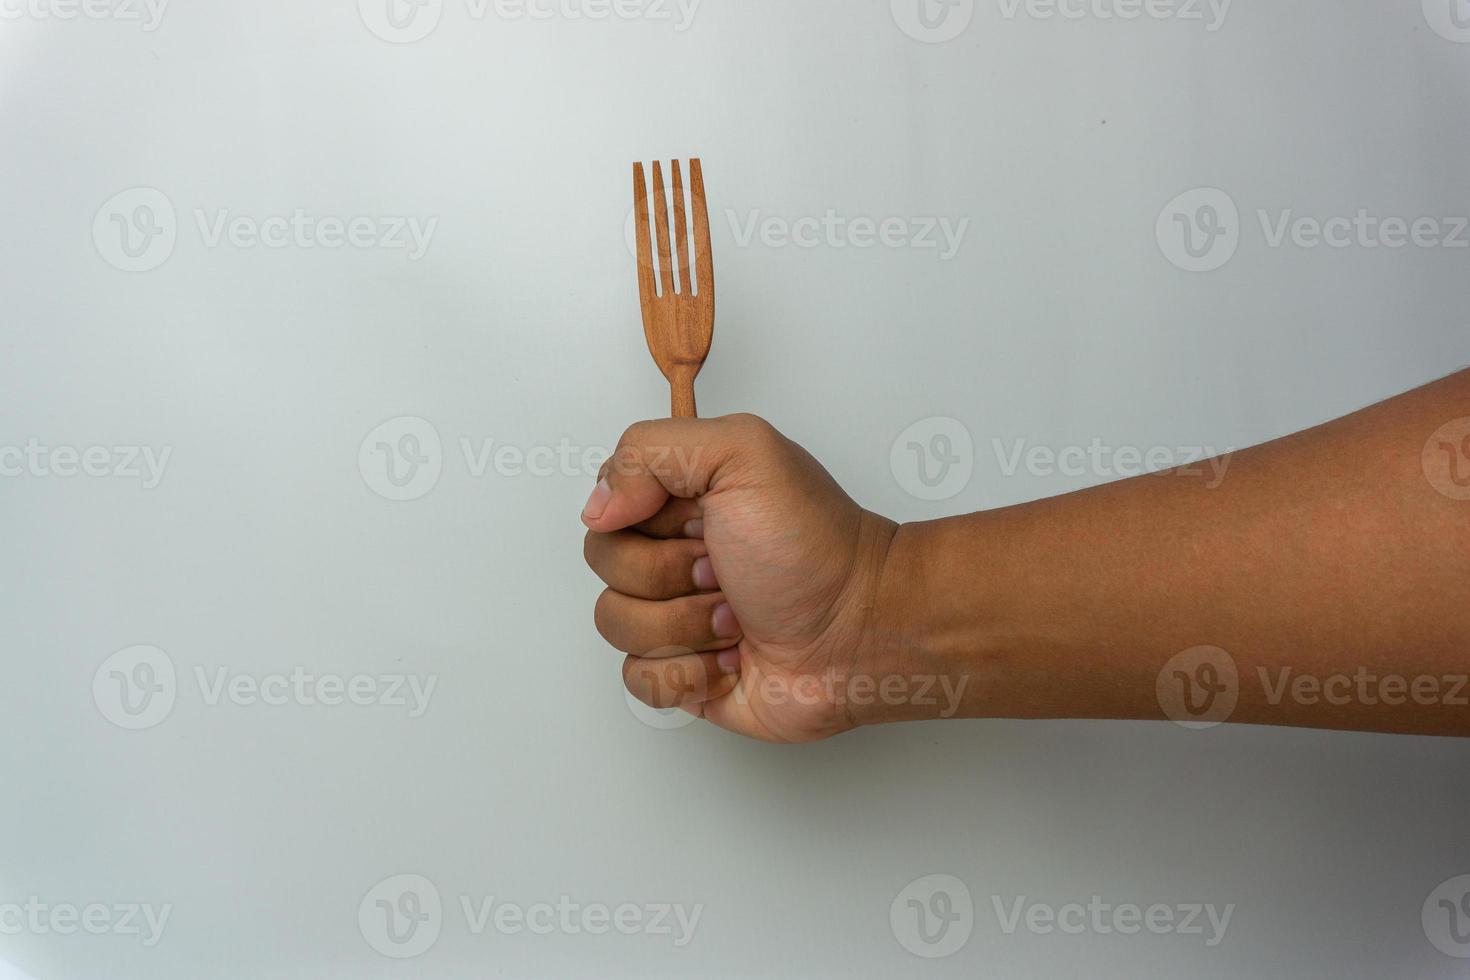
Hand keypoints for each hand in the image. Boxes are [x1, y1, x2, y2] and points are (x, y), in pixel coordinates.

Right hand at [582, 414, 896, 741]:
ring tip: (738, 618)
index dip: (643, 518)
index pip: (608, 504)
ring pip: (616, 625)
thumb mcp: (742, 452)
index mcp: (683, 498)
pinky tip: (732, 660)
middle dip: (668, 573)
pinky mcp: (687, 675)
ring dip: (684, 625)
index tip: (700, 521)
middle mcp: (676, 554)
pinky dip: (687, 673)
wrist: (862, 632)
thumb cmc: (814, 547)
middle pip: (606, 565)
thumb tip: (598, 506)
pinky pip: (638, 679)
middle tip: (724, 570)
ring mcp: (679, 617)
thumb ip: (651, 450)